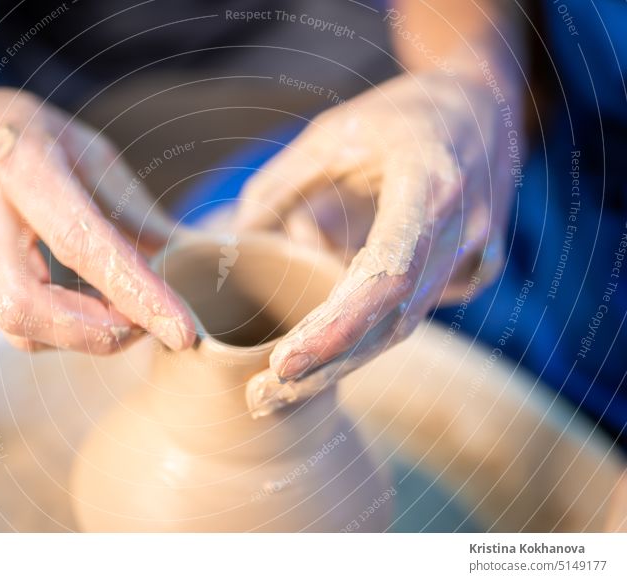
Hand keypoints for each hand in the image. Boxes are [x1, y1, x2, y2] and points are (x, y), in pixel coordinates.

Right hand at [0, 83, 194, 351]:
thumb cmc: (15, 134)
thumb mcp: (81, 145)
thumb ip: (126, 202)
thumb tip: (172, 251)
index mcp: (20, 169)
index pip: (80, 243)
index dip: (134, 290)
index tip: (181, 329)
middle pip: (32, 306)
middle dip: (104, 332)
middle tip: (154, 325)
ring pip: (23, 329)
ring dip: (89, 336)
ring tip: (131, 317)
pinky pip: (21, 328)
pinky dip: (67, 333)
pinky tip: (96, 313)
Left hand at [236, 71, 520, 416]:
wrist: (482, 105)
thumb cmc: (400, 114)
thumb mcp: (332, 133)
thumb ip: (280, 186)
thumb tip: (232, 241)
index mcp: (429, 186)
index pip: (385, 275)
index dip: (336, 327)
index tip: (283, 364)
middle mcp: (462, 231)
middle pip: (391, 321)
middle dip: (325, 366)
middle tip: (260, 399)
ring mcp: (476, 256)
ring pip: (403, 328)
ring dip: (340, 363)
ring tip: (276, 391)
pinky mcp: (473, 272)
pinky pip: (414, 314)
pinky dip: (366, 336)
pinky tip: (323, 353)